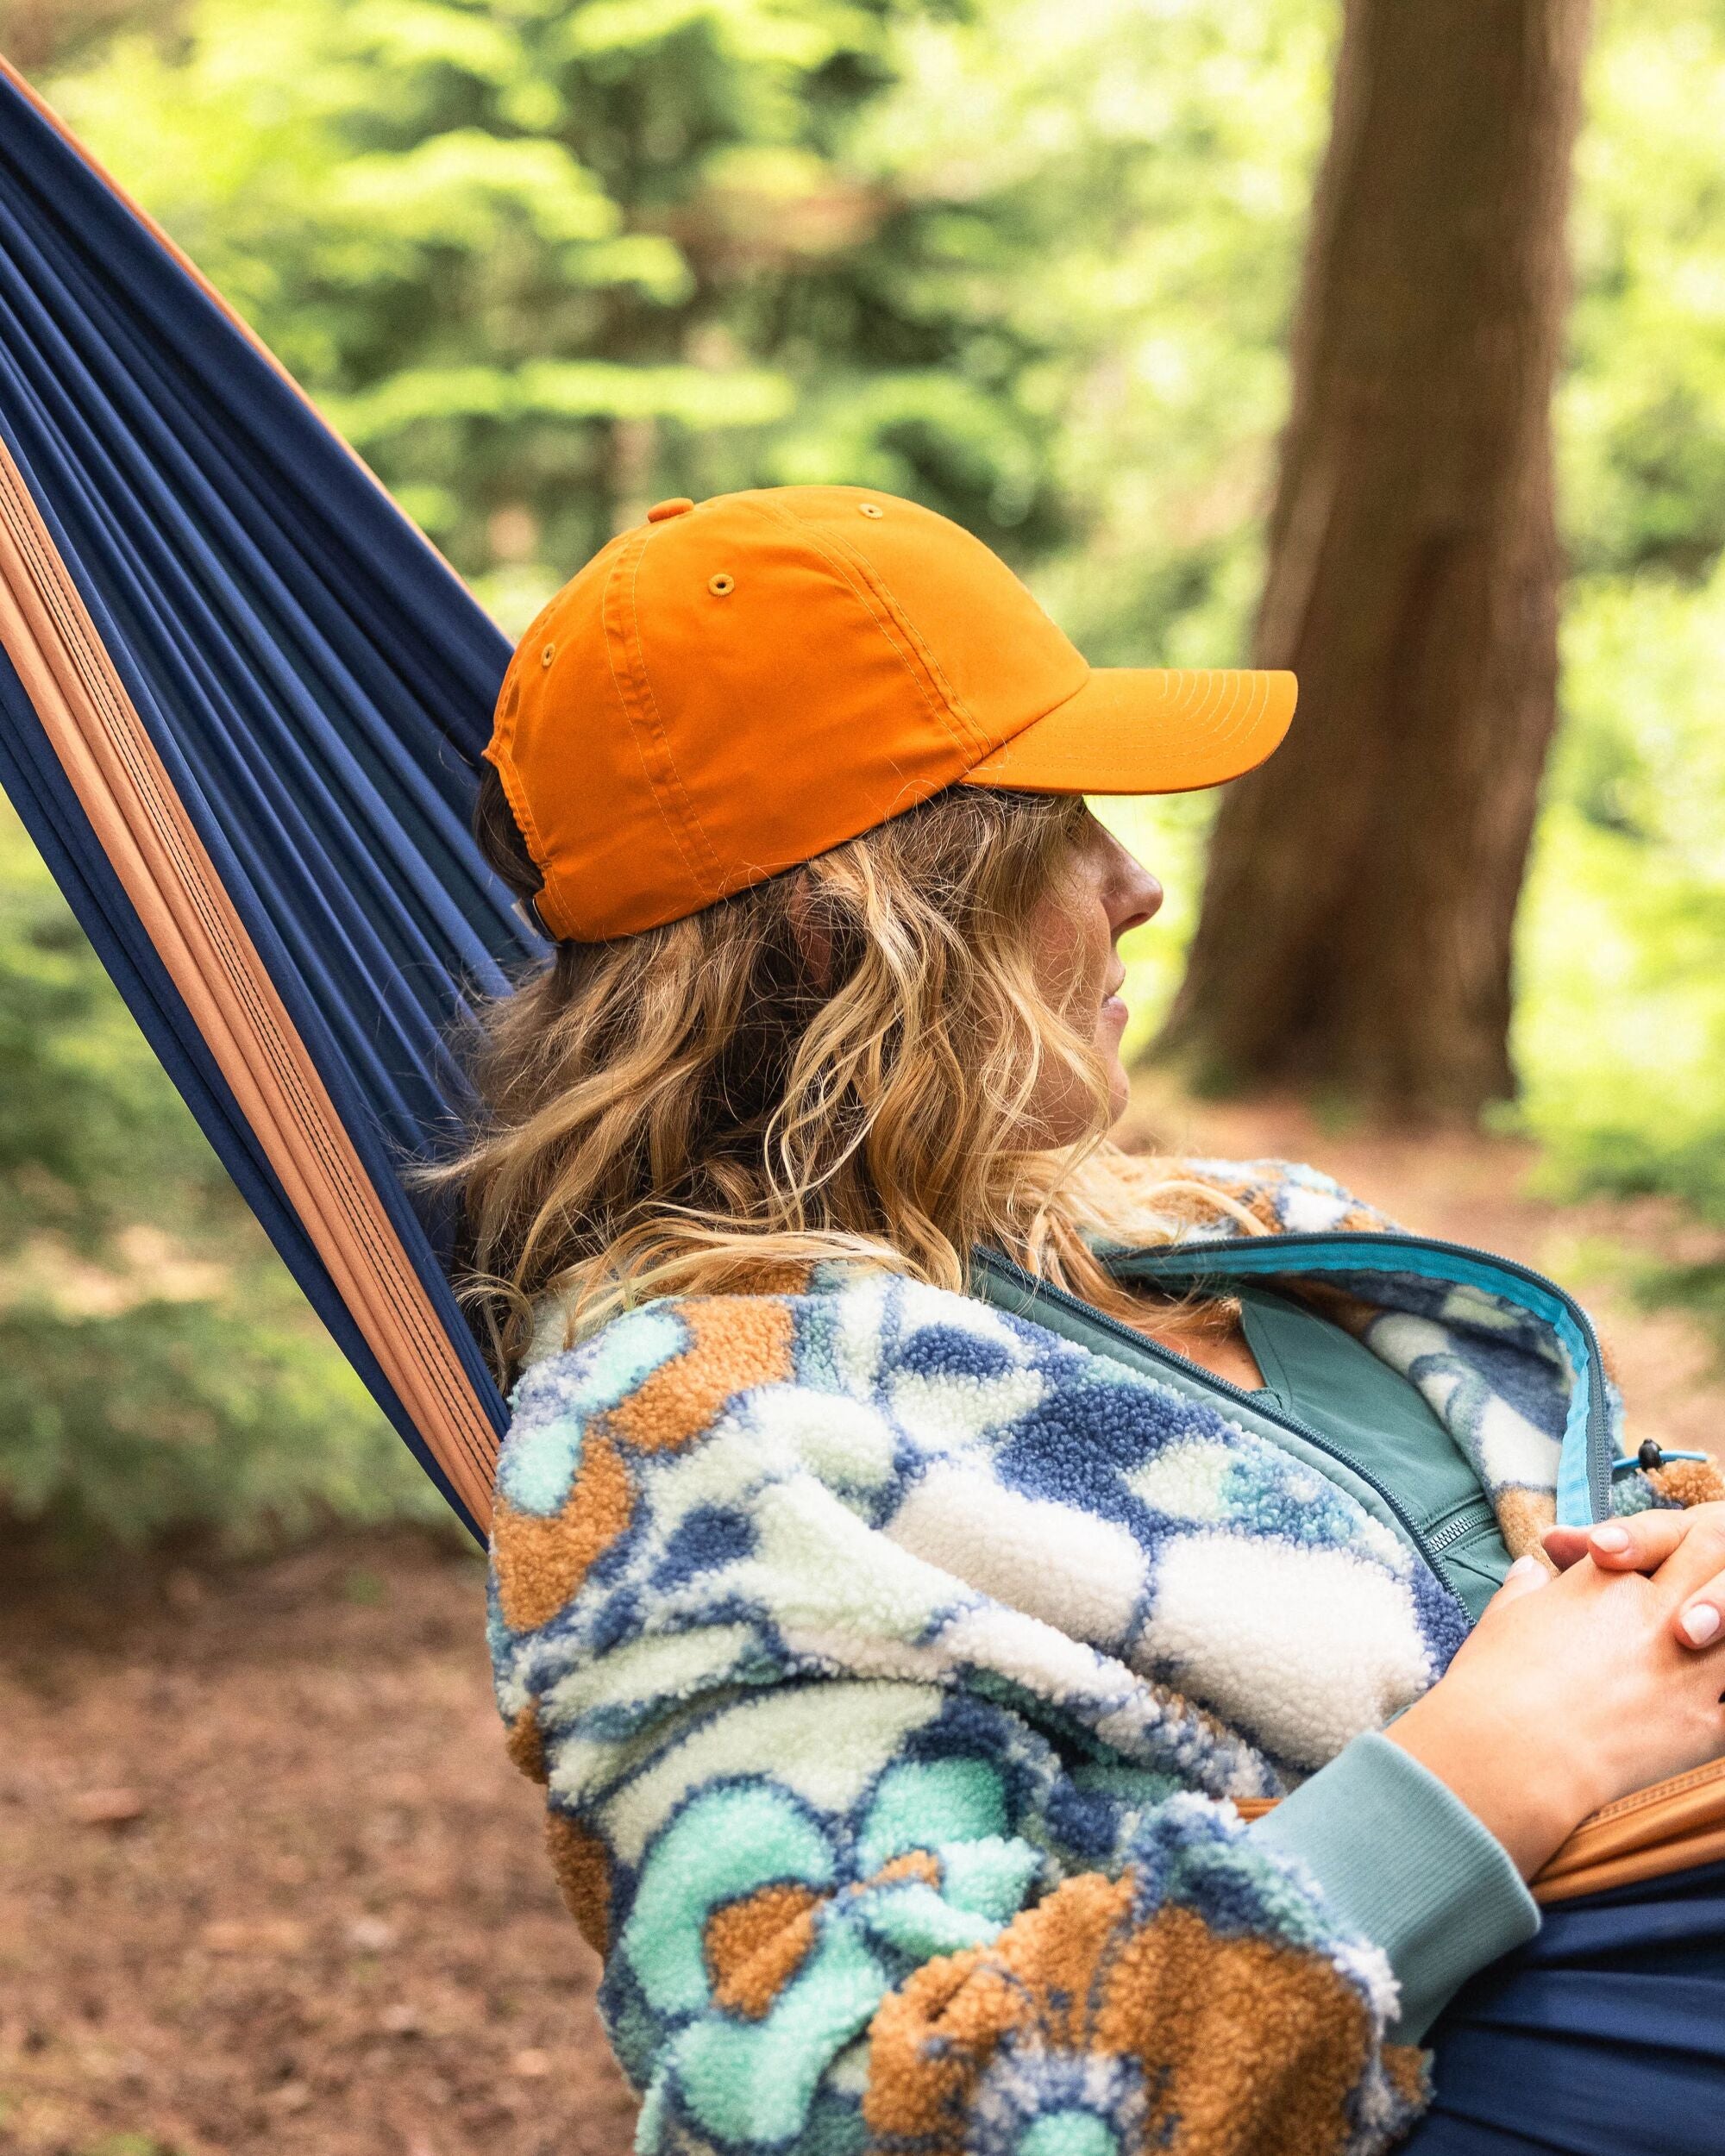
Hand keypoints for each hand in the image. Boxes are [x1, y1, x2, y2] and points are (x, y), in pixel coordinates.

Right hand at [1385, 1526, 1724, 1877]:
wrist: (1510, 1752)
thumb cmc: (1495, 1683)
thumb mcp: (1504, 1618)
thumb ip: (1525, 1588)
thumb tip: (1530, 1571)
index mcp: (1607, 1577)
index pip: (1658, 1539)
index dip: (1660, 1550)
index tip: (1654, 1571)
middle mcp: (1656, 1612)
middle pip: (1715, 1562)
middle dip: (1713, 1579)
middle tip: (1695, 1608)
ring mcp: (1687, 1667)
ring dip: (1723, 1637)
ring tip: (1704, 1653)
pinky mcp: (1702, 1725)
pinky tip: (1709, 1711)